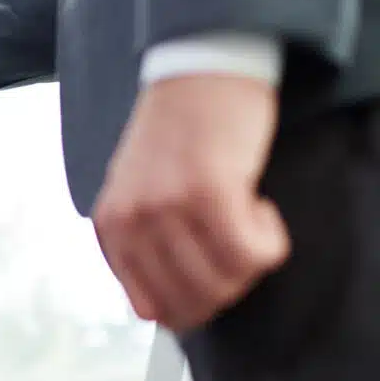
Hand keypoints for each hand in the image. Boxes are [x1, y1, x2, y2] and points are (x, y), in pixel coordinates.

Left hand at [92, 74, 290, 332]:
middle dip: (225, 290)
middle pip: (189, 304)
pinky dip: (269, 241)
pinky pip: (252, 255)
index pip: (148, 307)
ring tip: (246, 220)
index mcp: (110, 227)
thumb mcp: (138, 192)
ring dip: (248, 263)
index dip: (190, 309)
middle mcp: (133, 221)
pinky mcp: (209, 192)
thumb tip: (165, 310)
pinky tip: (261, 208)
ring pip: (223, 283)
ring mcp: (167, 208)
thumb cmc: (177, 131)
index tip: (212, 284)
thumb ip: (143, 246)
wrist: (199, 70)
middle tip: (237, 250)